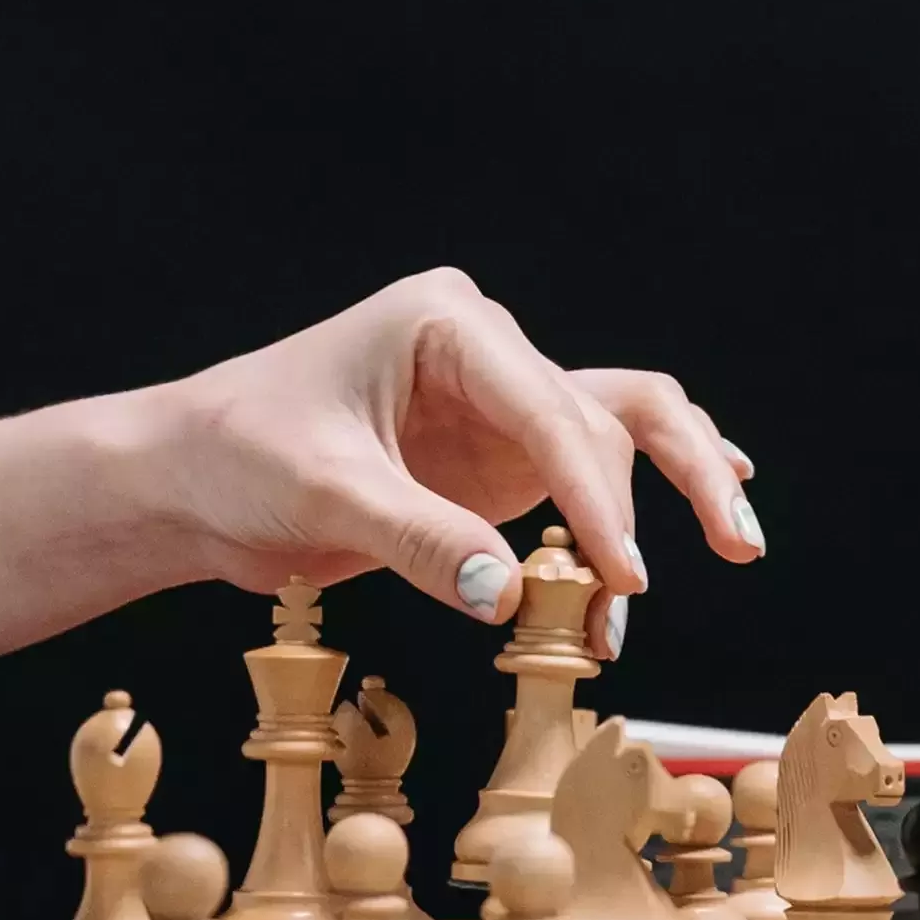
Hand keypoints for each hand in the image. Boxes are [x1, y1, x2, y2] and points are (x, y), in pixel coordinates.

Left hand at [127, 267, 759, 620]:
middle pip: (606, 416)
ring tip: (735, 548)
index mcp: (447, 324)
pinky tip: (721, 497)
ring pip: (617, 435)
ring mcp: (497, 402)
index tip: (623, 571)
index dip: (598, 496)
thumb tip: (512, 595)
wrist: (185, 476)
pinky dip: (644, 495)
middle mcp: (487, 350)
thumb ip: (420, 540)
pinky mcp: (495, 453)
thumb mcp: (322, 496)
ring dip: (665, 499)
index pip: (550, 409)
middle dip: (658, 495)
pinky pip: (590, 468)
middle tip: (727, 551)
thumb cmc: (236, 457)